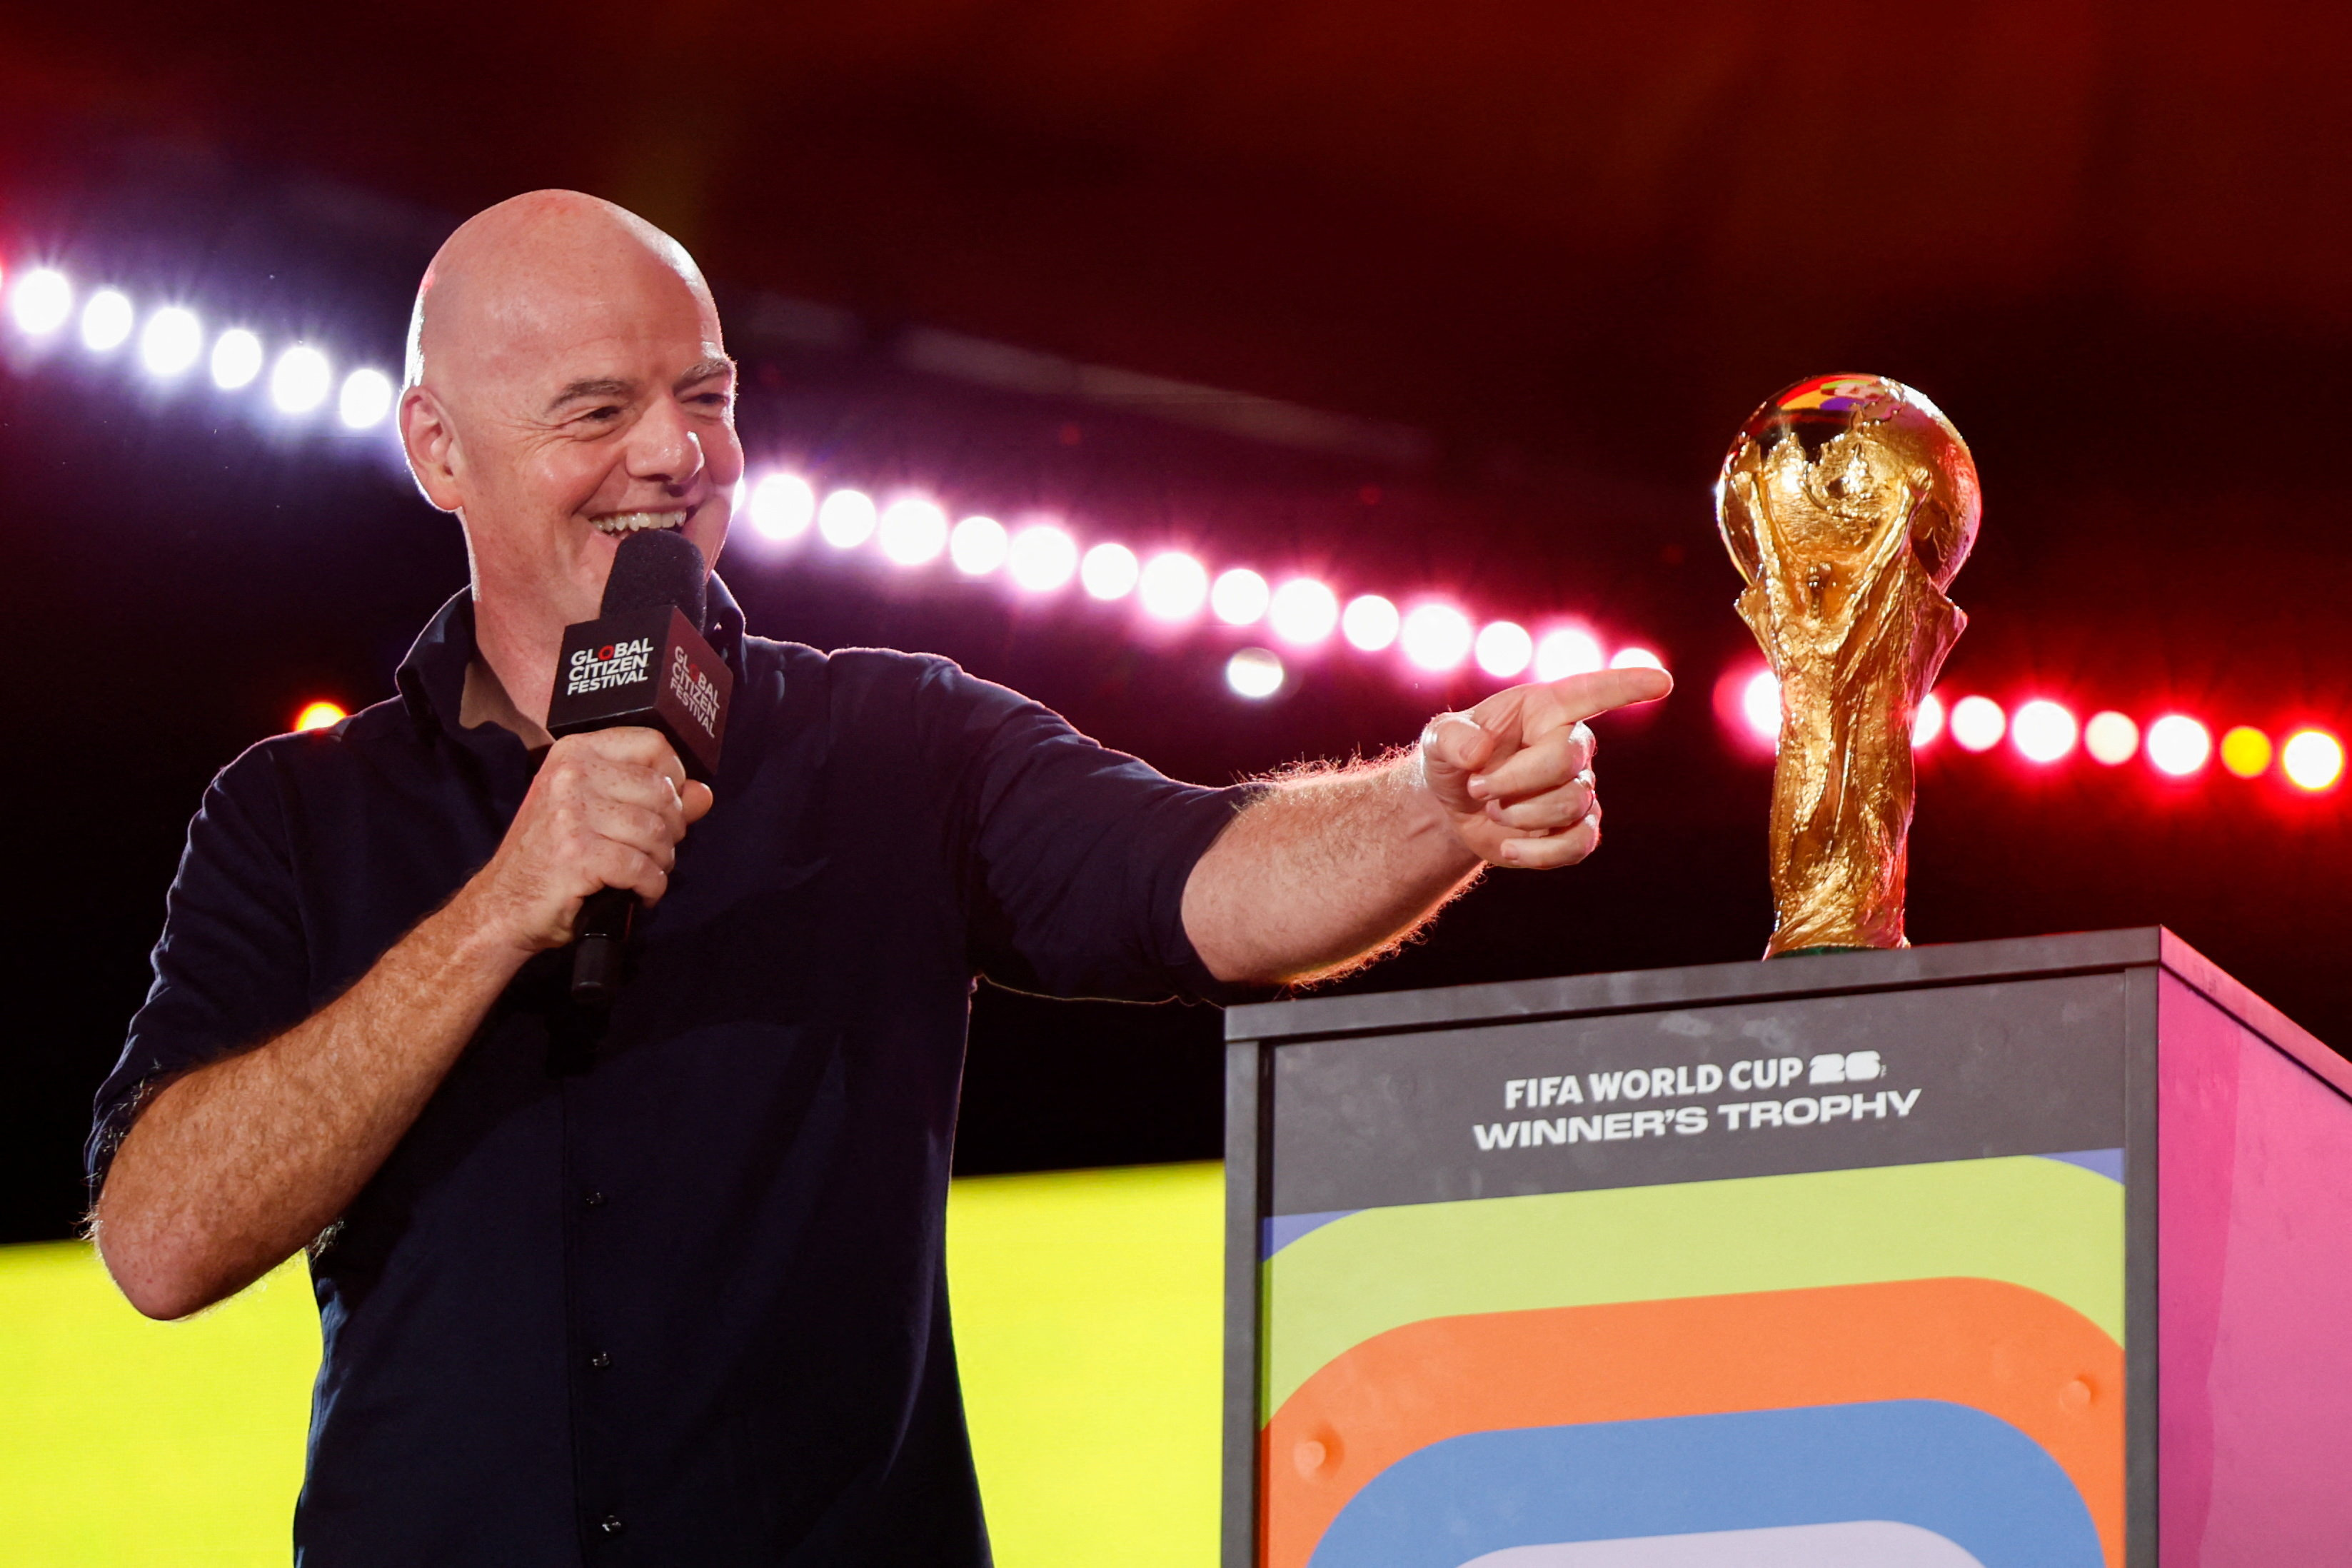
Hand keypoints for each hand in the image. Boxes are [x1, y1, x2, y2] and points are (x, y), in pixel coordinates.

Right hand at [460, 728, 715, 951]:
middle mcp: (572, 775)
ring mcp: (572, 814)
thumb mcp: (597, 813)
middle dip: (671, 829)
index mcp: (575, 752)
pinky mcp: (578, 855)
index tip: (667, 805)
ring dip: (661, 862)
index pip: (653, 743)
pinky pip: (643, 868)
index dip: (674, 776)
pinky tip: (638, 893)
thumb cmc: (551, 857)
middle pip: (662, 791)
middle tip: (653, 851)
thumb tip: (703, 793)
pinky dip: (650, 888)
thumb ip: (654, 799)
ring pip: (657, 832)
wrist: (503, 905)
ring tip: (643, 873)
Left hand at [1419, 666, 1672, 867]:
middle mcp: (1571, 744)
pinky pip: (1579, 844)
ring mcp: (1579, 788)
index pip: (1592, 692)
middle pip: (1568, 758)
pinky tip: (1508, 848)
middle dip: (1515, 779)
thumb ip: (1450, 738)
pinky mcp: (1576, 828)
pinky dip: (1539, 853)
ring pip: (1572, 802)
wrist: (1453, 804)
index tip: (1661, 680)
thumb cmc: (1454, 757)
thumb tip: (1479, 753)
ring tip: (1492, 808)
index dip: (1626, 686)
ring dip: (1520, 813)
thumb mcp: (1437, 740)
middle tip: (1479, 787)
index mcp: (1545, 709)